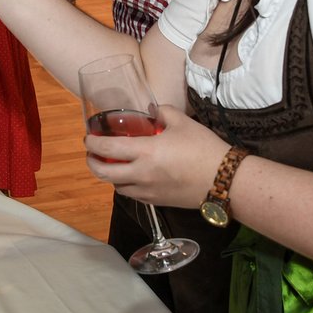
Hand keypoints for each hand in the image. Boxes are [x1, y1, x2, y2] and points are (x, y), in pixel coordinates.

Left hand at [84, 104, 224, 208]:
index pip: (108, 148)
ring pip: (116, 187)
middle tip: (92, 154)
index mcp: (145, 152)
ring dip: (109, 176)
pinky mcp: (157, 202)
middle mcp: (141, 174)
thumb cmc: (203, 148)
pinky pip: (132, 195)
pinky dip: (126, 186)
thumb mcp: (183, 122)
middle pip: (103, 173)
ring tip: (112, 164)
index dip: (92, 143)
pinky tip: (132, 177)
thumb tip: (153, 110)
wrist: (224, 180)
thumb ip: (163, 112)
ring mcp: (148, 191)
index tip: (88, 138)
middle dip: (92, 163)